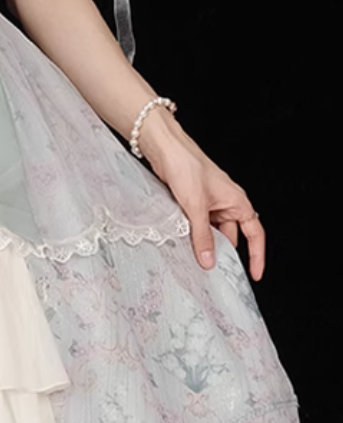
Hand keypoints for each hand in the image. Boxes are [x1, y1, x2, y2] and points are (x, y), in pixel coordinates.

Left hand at [138, 112, 265, 281]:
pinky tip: (182, 242)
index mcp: (237, 202)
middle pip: (230, 236)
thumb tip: (208, 260)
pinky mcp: (192, 201)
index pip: (255, 234)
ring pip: (211, 231)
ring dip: (203, 243)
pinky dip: (192, 234)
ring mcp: (209, 202)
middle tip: (213, 271)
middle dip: (222, 252)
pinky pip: (196, 224)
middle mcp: (226, 202)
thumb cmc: (187, 166)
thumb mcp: (196, 206)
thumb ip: (202, 236)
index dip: (257, 255)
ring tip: (194, 258)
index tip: (255, 274)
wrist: (164, 148)